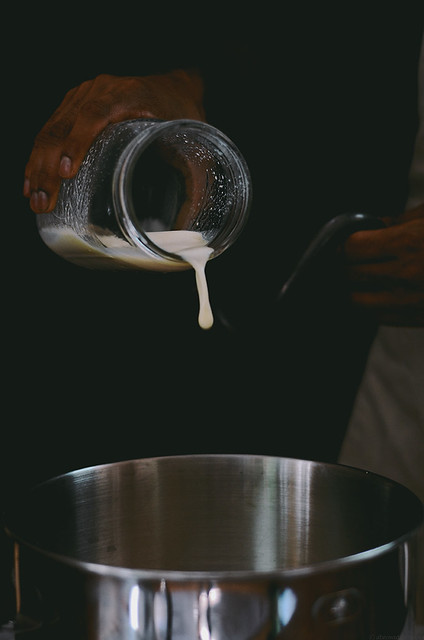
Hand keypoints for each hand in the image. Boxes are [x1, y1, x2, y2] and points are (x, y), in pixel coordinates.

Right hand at [23, 70, 204, 213]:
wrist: (175, 86)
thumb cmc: (184, 114)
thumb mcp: (194, 146)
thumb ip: (193, 183)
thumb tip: (187, 230)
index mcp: (128, 95)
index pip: (94, 115)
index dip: (77, 143)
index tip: (66, 172)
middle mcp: (101, 90)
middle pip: (63, 126)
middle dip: (48, 167)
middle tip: (44, 201)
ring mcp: (85, 95)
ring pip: (51, 129)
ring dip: (38, 166)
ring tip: (35, 199)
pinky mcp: (76, 104)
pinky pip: (51, 128)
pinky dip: (40, 156)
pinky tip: (33, 180)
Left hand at [344, 204, 423, 325]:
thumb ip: (401, 220)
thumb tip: (374, 225)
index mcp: (408, 243)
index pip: (352, 248)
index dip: (345, 244)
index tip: (345, 243)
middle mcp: (405, 274)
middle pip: (350, 274)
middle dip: (346, 265)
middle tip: (349, 260)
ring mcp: (411, 301)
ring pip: (358, 300)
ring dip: (354, 288)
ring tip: (359, 279)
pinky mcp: (418, 318)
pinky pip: (379, 317)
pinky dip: (373, 306)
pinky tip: (378, 294)